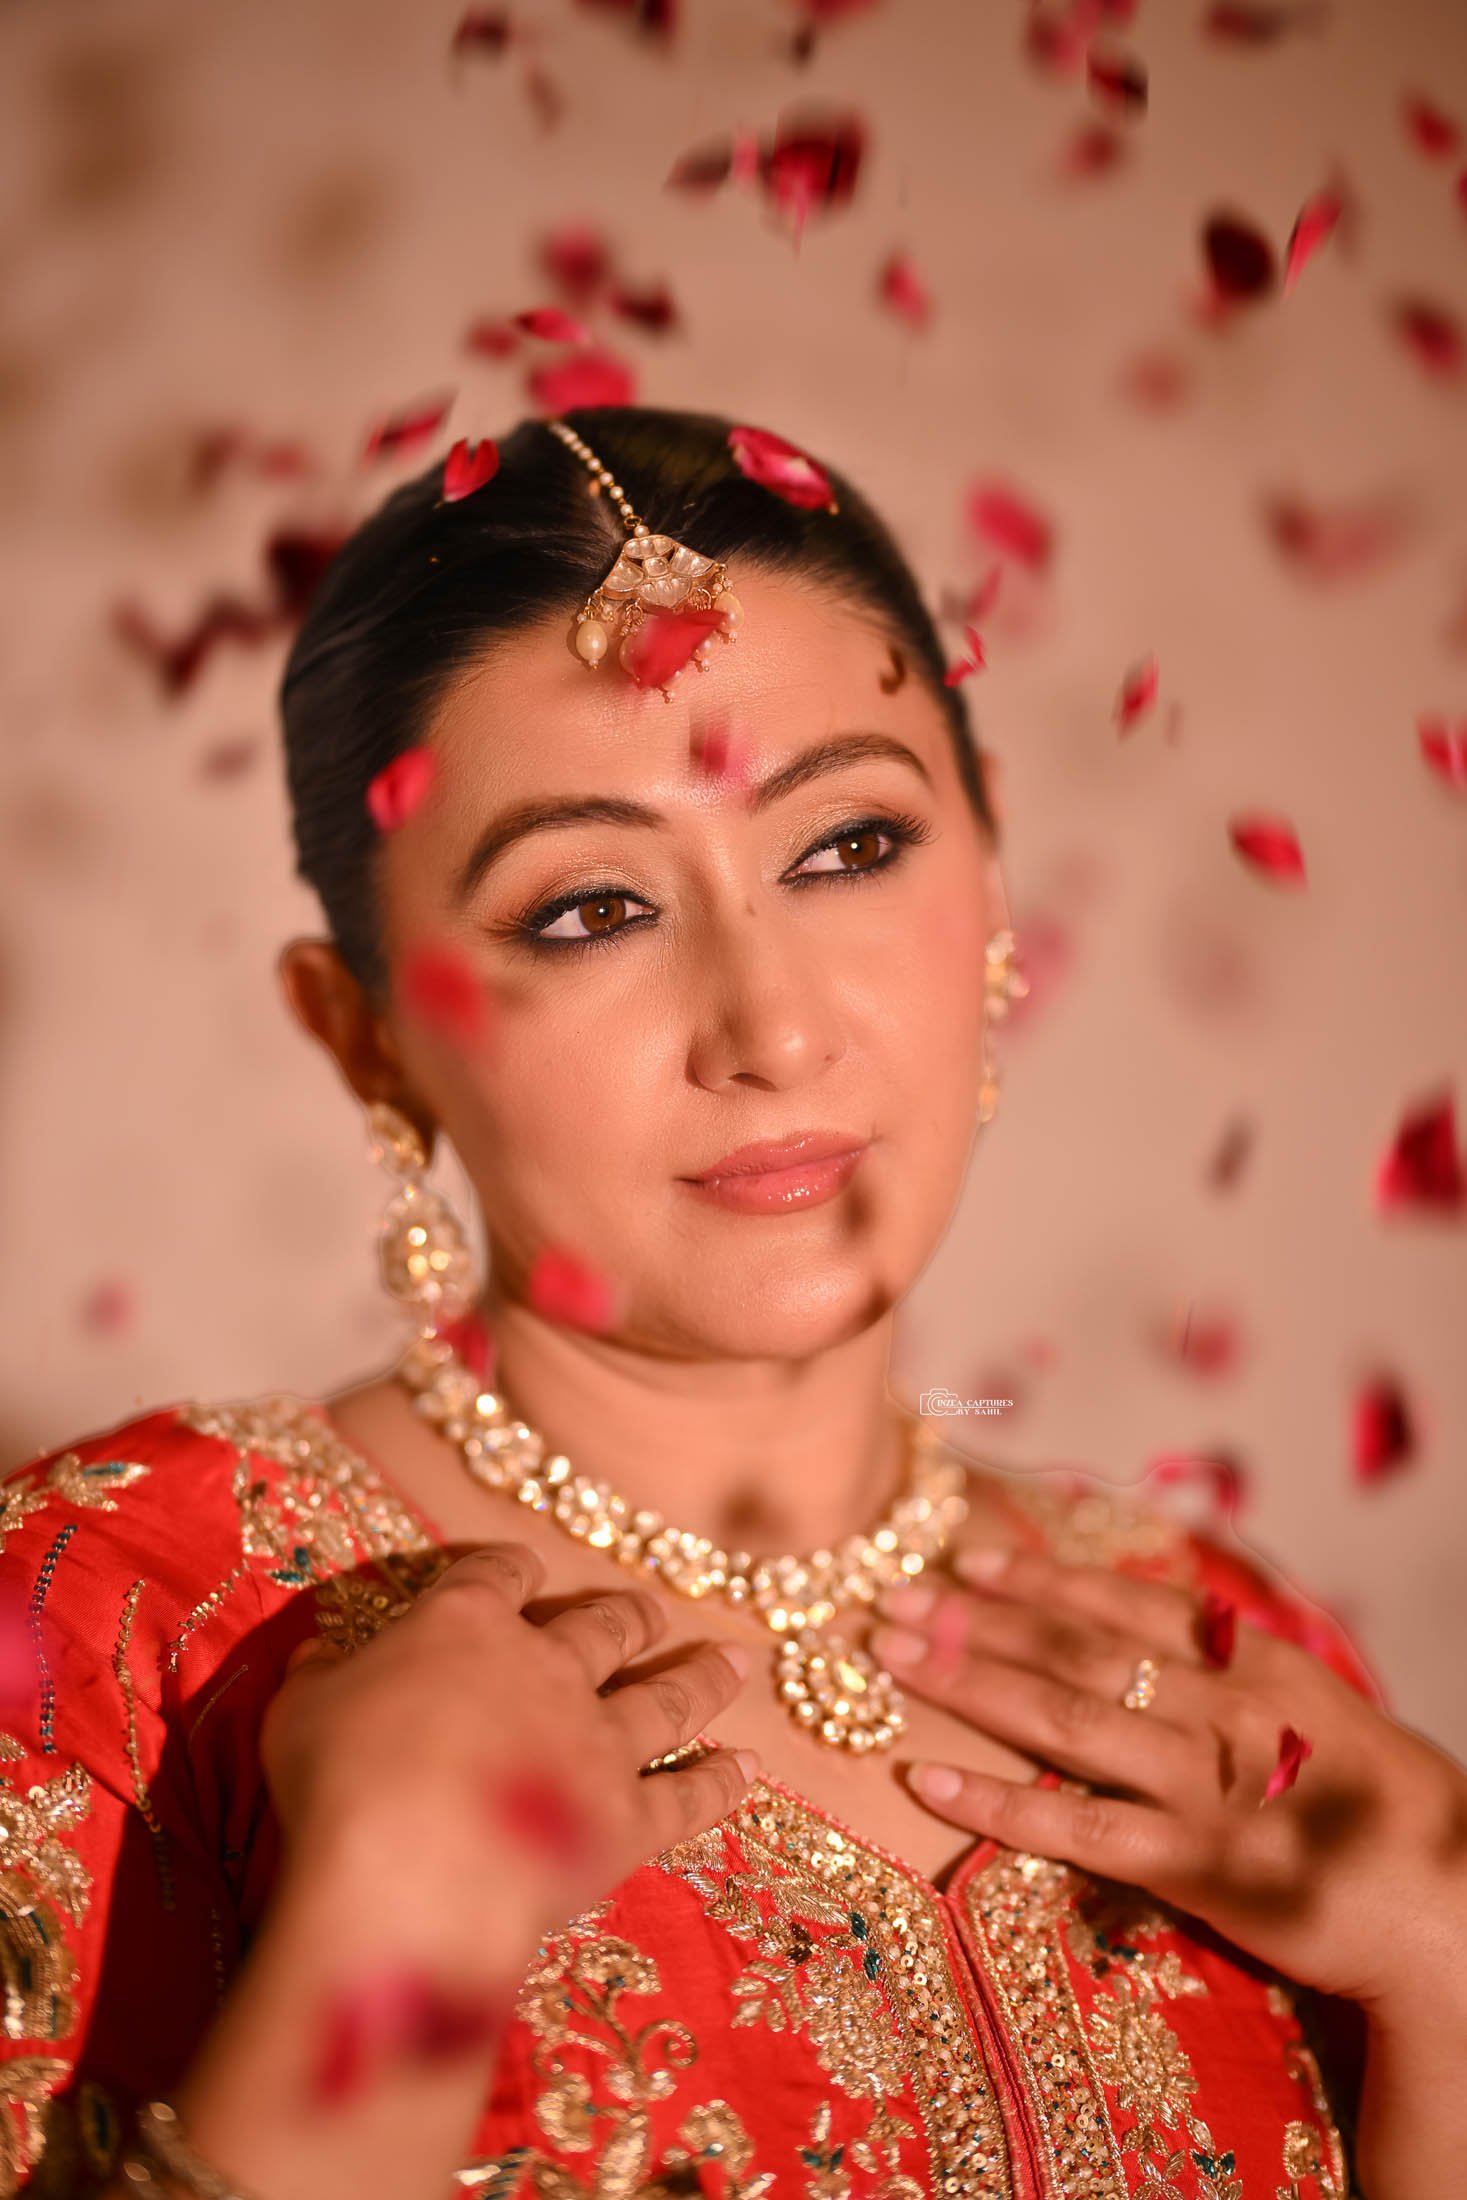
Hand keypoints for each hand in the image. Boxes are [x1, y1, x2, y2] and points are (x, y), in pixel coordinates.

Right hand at [262, 1541, 758, 1943]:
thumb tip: (319, 1651)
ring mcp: (598, 1740)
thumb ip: (322, 1675)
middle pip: (603, 1626)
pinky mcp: (629, 1818)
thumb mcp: (301, 1711)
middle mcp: (547, 1667)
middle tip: (652, 1609)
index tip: (524, 1568)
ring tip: (737, 1662)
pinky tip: (749, 1769)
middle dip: (628, 1615)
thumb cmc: (339, 1784)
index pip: (500, 1575)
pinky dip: (721, 1783)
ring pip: (665, 1695)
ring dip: (702, 1676)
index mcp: (465, 1625)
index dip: (513, 1570)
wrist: (411, 1871)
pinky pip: (689, 1795)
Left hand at [869, 1543, 1466, 2018]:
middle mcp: (1226, 1705)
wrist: (1454, 1912)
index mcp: (1258, 1661)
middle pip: (1076, 1647)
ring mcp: (1207, 1784)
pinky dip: (995, 1801)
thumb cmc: (1381, 1811)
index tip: (967, 1557)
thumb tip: (1156, 1630)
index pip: (1129, 1602)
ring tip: (888, 1654)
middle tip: (890, 1594)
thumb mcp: (1321, 1709)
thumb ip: (1239, 1670)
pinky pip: (1074, 1827)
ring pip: (1063, 1715)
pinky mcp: (1195, 1866)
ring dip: (965, 1680)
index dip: (1041, 1578)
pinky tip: (928, 1782)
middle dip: (974, 1617)